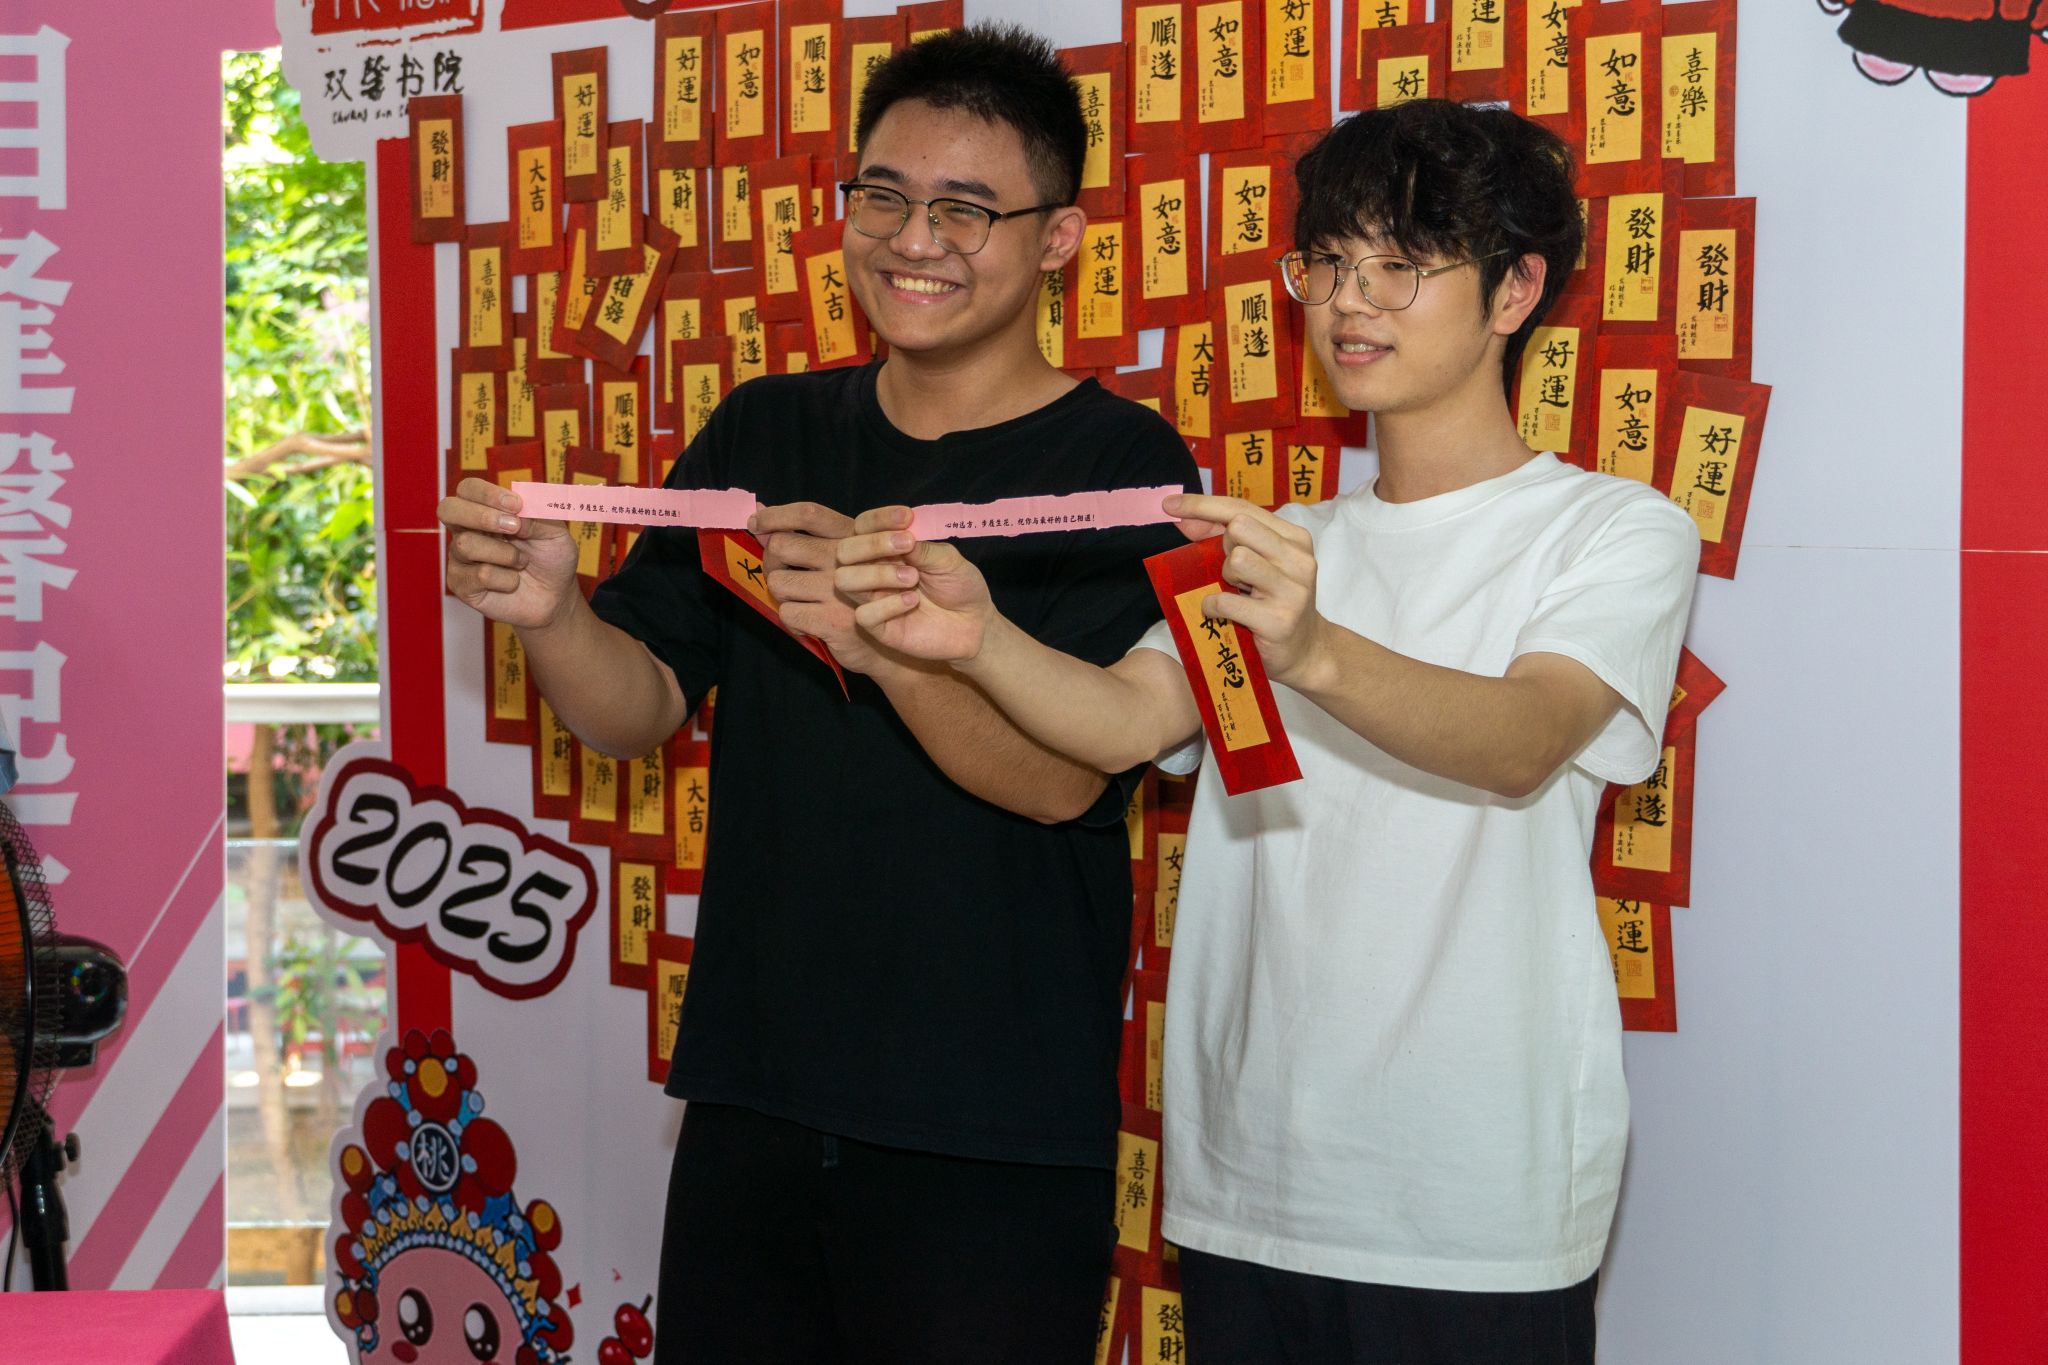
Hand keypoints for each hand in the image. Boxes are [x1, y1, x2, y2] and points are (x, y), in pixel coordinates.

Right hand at [439, 477, 580, 630]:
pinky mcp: (461, 584)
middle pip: (448, 509)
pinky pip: (479, 575)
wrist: (555, 596)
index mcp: (485, 509)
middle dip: (480, 516)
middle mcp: (467, 529)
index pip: (469, 489)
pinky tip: (512, 582)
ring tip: (522, 563)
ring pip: (466, 545)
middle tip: (513, 527)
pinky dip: (506, 579)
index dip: (487, 493)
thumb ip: (537, 515)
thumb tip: (516, 510)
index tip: (516, 505)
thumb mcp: (554, 531)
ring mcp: (460, 557)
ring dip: (506, 554)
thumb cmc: (551, 558)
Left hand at [749, 501, 887, 673]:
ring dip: (782, 593)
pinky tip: (809, 621)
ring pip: (778, 583)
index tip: (756, 521)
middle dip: (772, 561)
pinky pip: (788, 614)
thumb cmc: (865, 595)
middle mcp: (846, 559)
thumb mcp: (848, 556)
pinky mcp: (832, 621)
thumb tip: (760, 510)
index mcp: (851, 537)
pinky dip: (793, 620)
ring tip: (800, 599)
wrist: (892, 645)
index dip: (776, 515)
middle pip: (781, 546)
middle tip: (782, 573)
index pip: (808, 513)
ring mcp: (839, 591)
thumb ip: (804, 533)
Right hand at [836, 507, 996, 663]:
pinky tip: (912, 602)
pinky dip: (887, 606)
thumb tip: (903, 535)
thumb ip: (924, 547)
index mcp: (887, 549)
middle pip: (844, 551)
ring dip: (877, 574)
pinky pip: (864, 615)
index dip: (879, 519)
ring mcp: (874, 600)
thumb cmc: (960, 586)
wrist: (975, 623)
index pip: (863, 526)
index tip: (907, 517)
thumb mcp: (948, 559)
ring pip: (845, 580)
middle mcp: (874, 571)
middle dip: (872, 544)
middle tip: (907, 545)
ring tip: (913, 578)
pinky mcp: (880, 628)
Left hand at [1166, 493, 1330, 689]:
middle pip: (1239, 527)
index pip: (1242, 508)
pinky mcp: (1278, 621)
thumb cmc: (1273, 603)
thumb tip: (1183, 519)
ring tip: (1237, 592)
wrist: (1305, 651)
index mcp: (1294, 538)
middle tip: (1234, 573)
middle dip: (1224, 547)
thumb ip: (1221, 538)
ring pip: (1237, 560)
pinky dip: (1213, 607)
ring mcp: (1292, 590)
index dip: (1202, 504)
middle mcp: (1298, 559)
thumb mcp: (1256, 564)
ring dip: (1224, 577)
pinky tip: (1222, 614)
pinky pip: (1225, 601)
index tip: (1169, 503)